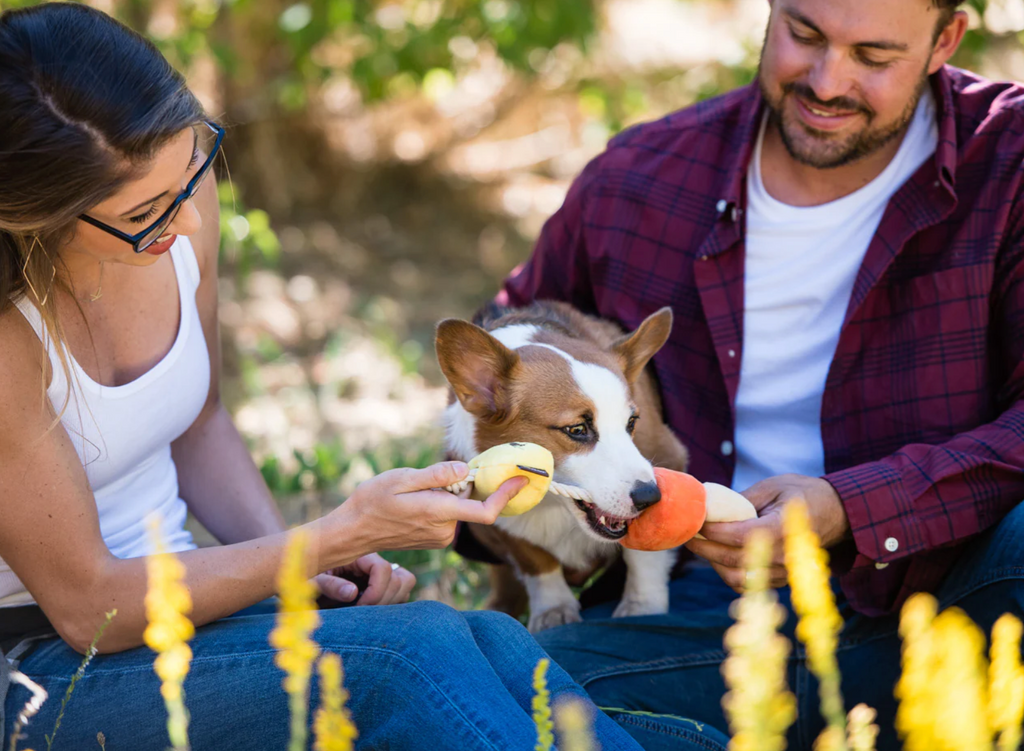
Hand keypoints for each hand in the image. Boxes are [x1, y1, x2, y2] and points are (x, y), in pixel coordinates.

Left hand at [314, 553, 415, 605]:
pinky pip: (401, 592)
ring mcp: (381, 573)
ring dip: (392, 601)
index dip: (376, 592)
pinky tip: (371, 611)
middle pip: (401, 578)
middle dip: (384, 600)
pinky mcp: (383, 584)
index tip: (359, 607)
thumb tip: (353, 592)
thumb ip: (331, 584)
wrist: (303, 581)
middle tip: (362, 613)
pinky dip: (392, 604)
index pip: (383, 570)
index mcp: (359, 555)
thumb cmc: (305, 577)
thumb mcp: (312, 579)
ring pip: (406, 583)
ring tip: (369, 612)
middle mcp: (374, 562)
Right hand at [326, 461, 527, 560]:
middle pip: (470, 501)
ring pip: (458, 507)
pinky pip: (449, 515)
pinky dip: (440, 503)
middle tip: (428, 477)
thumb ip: (436, 475)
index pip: (485, 511)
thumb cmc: (373, 502)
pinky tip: (414, 502)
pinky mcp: (435, 540)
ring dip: (446, 494)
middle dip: (461, 484)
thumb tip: (465, 470)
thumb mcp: (401, 479)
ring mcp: (440, 537)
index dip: (506, 495)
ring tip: (412, 492)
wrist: (354, 531)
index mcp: (439, 512)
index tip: (521, 479)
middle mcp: (445, 529)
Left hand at [683, 474, 848, 591]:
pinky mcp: (781, 579)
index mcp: (782, 529)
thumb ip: (742, 499)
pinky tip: (718, 556)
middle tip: (688, 535)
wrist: (836, 514)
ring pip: (737, 578)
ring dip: (713, 564)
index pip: (738, 536)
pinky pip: (748, 584)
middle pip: (732, 560)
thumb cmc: (803, 495)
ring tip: (701, 546)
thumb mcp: (773, 486)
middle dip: (704, 547)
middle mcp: (784, 556)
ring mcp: (784, 572)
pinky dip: (728, 573)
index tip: (696, 520)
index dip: (712, 530)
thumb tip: (709, 506)